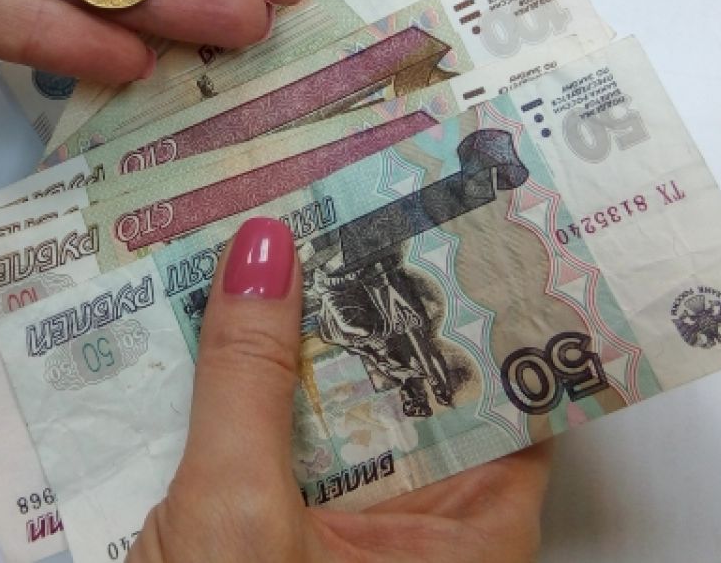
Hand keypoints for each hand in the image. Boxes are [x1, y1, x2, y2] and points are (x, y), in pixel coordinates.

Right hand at [128, 218, 553, 562]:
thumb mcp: (239, 519)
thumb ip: (249, 381)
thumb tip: (264, 249)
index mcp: (465, 536)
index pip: (511, 386)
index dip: (485, 292)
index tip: (452, 204)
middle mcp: (414, 524)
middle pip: (408, 379)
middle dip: (365, 292)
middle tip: (338, 192)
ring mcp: (341, 523)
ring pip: (332, 400)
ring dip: (294, 329)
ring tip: (270, 229)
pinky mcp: (275, 523)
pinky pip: (273, 430)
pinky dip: (245, 378)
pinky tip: (209, 314)